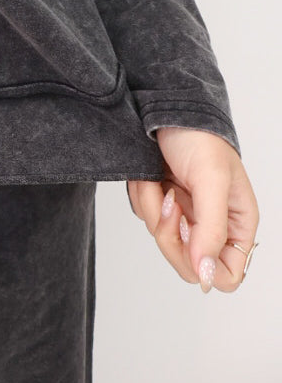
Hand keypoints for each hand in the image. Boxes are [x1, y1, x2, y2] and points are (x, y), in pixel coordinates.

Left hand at [126, 127, 258, 293]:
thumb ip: (212, 230)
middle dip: (171, 232)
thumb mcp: (211, 180)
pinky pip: (146, 217)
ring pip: (163, 238)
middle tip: (170, 200)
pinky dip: (144, 195)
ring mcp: (186, 216)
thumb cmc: (199, 137)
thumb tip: (207, 276)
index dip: (203, 266)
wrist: (165, 106)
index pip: (226, 276)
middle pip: (188, 264)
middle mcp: (212, 225)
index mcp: (237, 225)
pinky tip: (152, 175)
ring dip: (155, 206)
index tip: (189, 233)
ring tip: (161, 179)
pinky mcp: (162, 204)